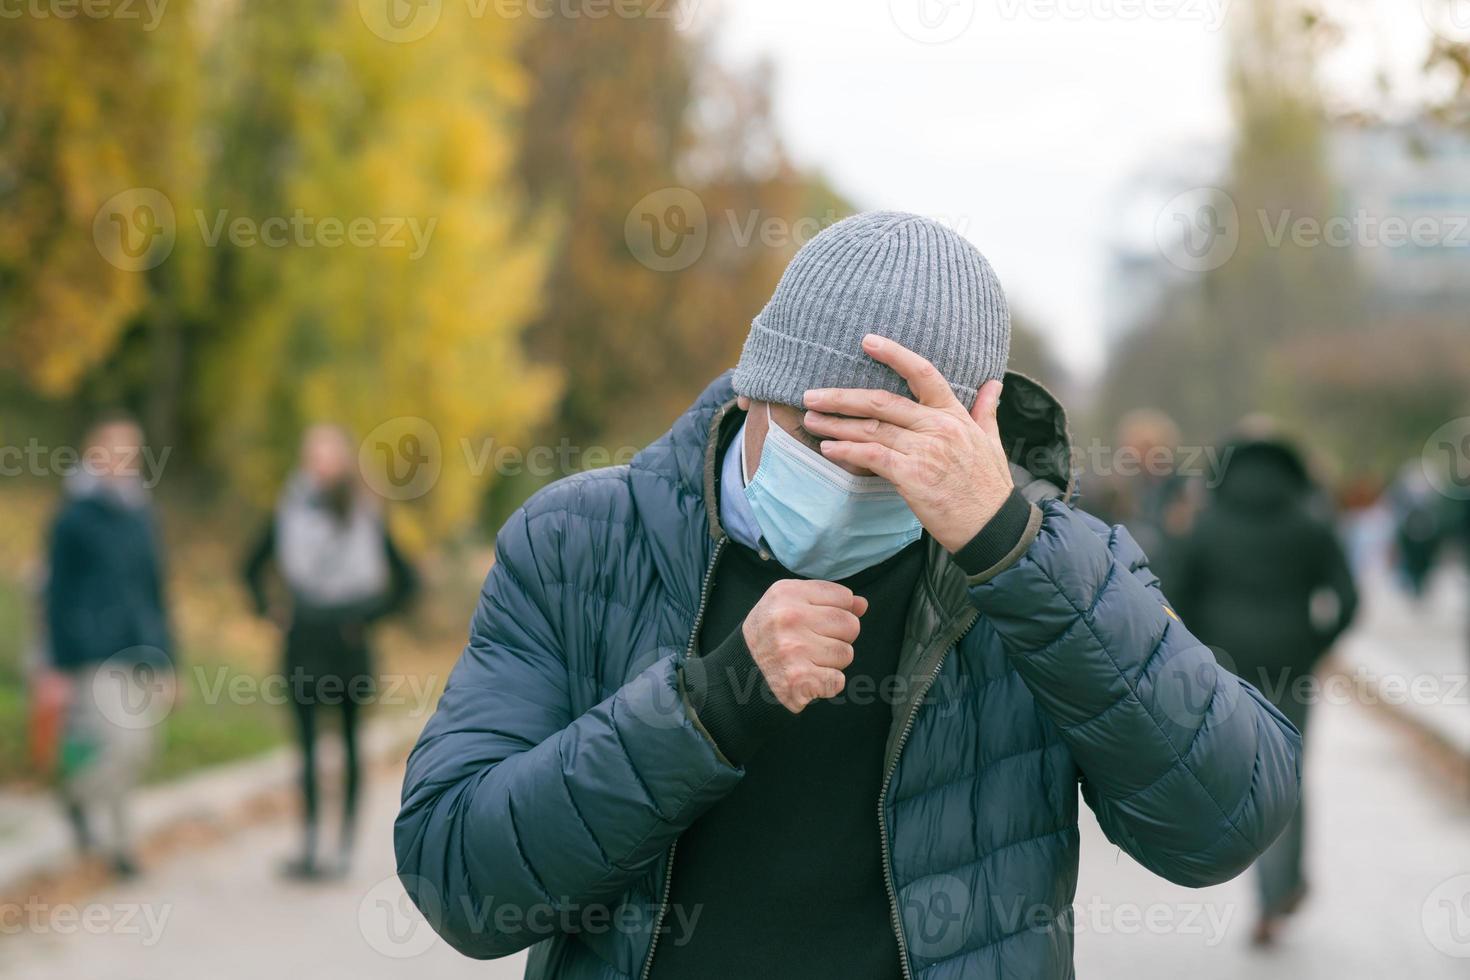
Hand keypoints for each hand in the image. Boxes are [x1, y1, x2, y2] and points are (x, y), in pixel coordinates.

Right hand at [742, 579, 868, 712]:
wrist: (741, 669)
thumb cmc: (772, 633)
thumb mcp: (791, 604)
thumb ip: (828, 600)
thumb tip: (862, 604)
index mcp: (787, 592)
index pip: (844, 596)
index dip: (837, 611)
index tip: (817, 621)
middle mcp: (789, 617)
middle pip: (850, 625)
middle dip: (839, 637)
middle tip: (814, 642)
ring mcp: (792, 649)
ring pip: (846, 653)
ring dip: (832, 661)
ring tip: (808, 659)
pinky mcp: (797, 679)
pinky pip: (838, 681)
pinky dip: (827, 683)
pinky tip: (809, 678)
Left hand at [802, 334, 1013, 553]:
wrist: (993, 527)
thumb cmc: (990, 488)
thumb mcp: (992, 442)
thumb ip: (985, 410)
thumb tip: (992, 384)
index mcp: (954, 415)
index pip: (922, 373)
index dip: (894, 354)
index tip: (867, 341)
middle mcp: (938, 427)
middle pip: (881, 402)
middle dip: (842, 398)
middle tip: (812, 395)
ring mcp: (924, 451)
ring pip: (871, 429)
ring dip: (836, 424)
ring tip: (810, 420)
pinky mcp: (912, 476)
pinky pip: (872, 456)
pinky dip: (847, 451)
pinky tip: (828, 449)